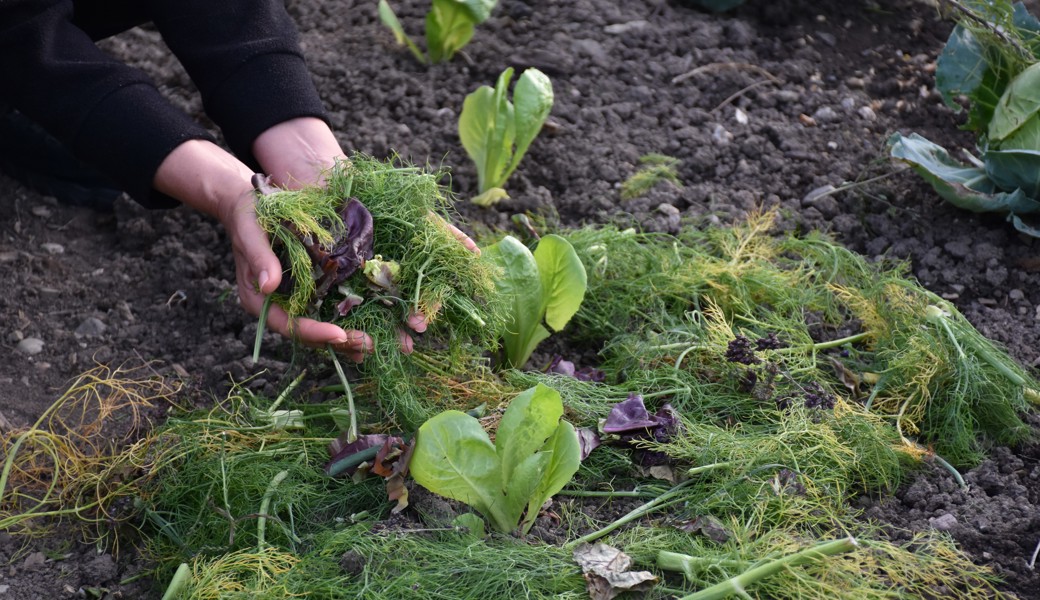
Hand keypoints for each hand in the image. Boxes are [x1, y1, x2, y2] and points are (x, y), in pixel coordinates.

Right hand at [153, 139, 364, 354]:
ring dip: (347, 337)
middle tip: (369, 345)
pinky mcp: (307, 289)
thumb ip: (259, 258)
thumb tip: (269, 285)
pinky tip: (372, 326)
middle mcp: (276, 305)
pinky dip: (347, 319)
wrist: (247, 204)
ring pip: (320, 327)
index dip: (314, 332)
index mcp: (259, 299)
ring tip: (375, 344)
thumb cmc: (248, 216)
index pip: (288, 325)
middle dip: (338, 341)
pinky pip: (327, 310)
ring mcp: (293, 300)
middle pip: (308, 334)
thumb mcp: (250, 231)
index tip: (340, 334)